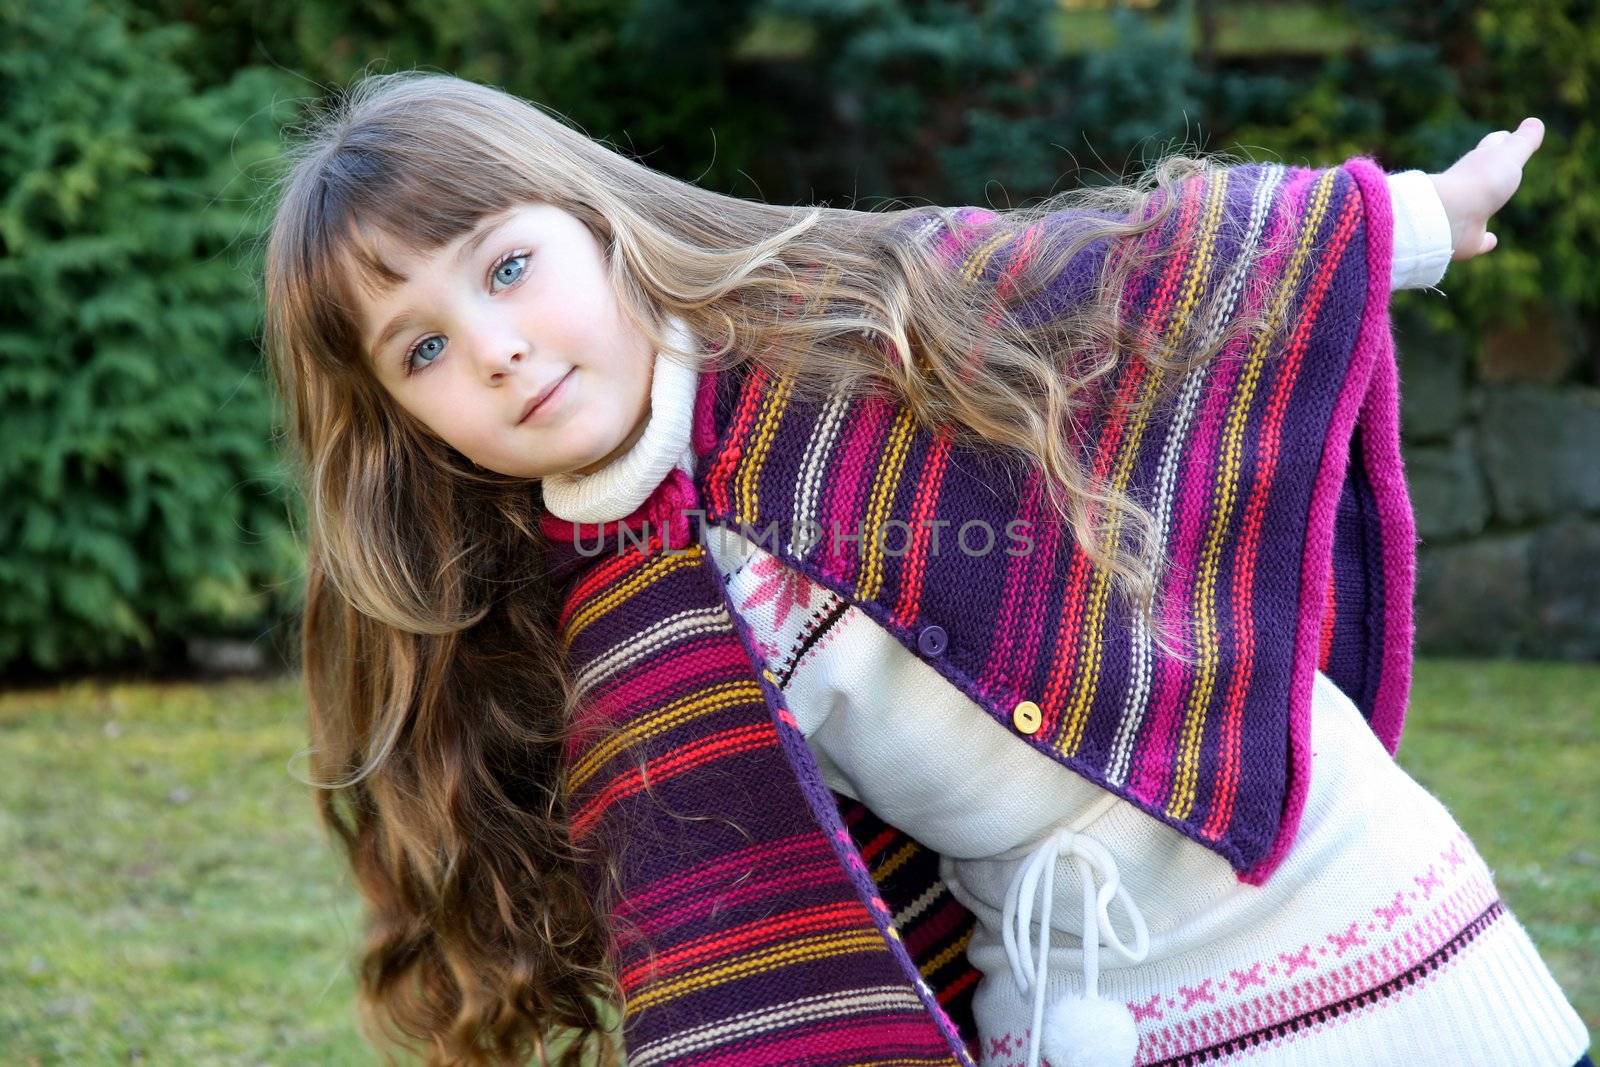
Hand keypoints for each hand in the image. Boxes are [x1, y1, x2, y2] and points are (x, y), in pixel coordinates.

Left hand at [1428, 117, 1544, 260]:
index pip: (1493, 145)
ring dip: (1485, 204)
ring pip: (1477, 206)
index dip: (1502, 140)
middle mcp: (1470, 186)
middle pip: (1483, 172)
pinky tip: (1491, 241)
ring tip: (1491, 204)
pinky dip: (1485, 240)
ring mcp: (1467, 212)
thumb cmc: (1481, 181)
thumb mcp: (1510, 154)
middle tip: (1498, 165)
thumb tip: (1535, 122)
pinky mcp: (1467, 238)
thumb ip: (1523, 142)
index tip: (1506, 136)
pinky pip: (1478, 240)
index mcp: (1481, 162)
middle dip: (1490, 167)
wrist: (1450, 217)